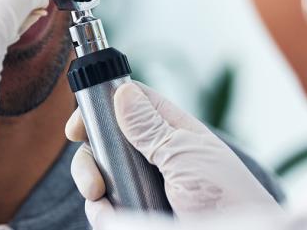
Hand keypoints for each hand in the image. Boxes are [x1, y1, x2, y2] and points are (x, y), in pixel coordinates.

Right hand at [66, 81, 279, 225]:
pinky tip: (108, 215)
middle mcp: (154, 157)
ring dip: (91, 184)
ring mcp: (143, 187)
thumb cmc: (228, 200)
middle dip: (90, 156)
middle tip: (92, 177)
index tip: (78, 125)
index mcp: (171, 132)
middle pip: (105, 141)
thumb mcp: (187, 157)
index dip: (101, 107)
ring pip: (99, 176)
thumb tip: (122, 91)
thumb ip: (150, 128)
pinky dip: (100, 212)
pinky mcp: (136, 215)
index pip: (129, 104)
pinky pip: (104, 209)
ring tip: (100, 197)